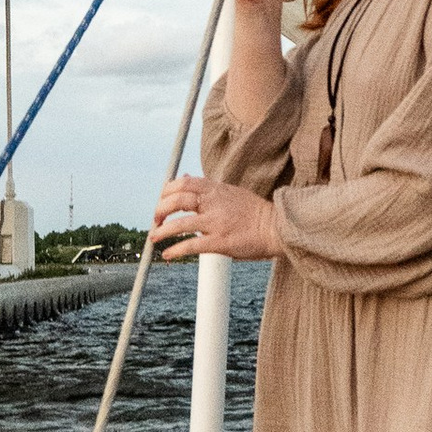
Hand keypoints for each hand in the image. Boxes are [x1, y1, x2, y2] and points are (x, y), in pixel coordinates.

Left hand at [153, 175, 281, 263]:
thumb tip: (184, 177)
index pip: (183, 183)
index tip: (162, 201)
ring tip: (154, 237)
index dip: (166, 191)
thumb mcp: (230, 191)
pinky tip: (167, 255)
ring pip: (180, 224)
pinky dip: (175, 250)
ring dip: (162, 231)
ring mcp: (217, 223)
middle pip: (177, 200)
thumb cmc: (255, 213)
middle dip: (160, 210)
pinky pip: (191, 245)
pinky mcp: (220, 242)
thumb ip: (207, 187)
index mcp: (217, 189)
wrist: (278, 227)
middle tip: (156, 220)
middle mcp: (214, 203)